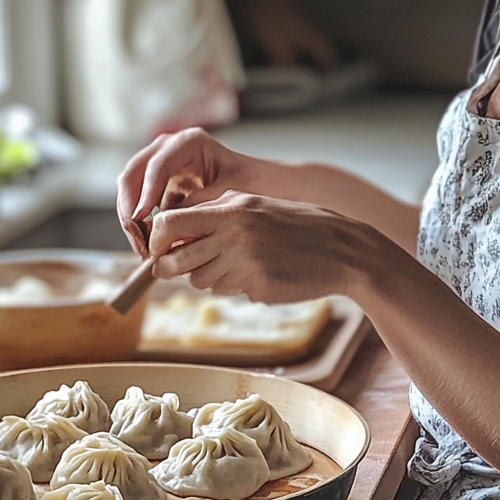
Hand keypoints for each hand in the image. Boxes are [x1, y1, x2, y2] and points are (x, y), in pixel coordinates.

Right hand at [116, 128, 257, 256]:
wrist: (253, 185)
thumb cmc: (247, 183)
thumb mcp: (228, 192)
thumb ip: (200, 203)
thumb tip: (168, 220)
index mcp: (189, 142)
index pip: (158, 165)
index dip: (147, 192)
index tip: (142, 218)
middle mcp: (168, 148)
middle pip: (133, 173)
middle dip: (130, 208)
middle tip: (138, 239)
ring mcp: (159, 163)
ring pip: (129, 188)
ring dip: (130, 219)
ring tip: (142, 247)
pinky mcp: (156, 183)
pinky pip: (138, 201)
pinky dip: (139, 223)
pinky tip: (147, 245)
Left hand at [146, 191, 370, 303]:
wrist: (343, 249)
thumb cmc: (298, 225)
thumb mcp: (256, 206)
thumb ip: (216, 216)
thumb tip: (170, 234)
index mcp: (232, 207)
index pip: (169, 223)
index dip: (156, 241)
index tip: (159, 248)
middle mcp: (235, 233)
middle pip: (175, 260)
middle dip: (170, 268)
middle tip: (178, 268)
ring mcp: (247, 262)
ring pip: (201, 281)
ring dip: (211, 277)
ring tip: (240, 264)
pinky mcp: (258, 287)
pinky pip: (230, 292)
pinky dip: (239, 286)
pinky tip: (264, 273)